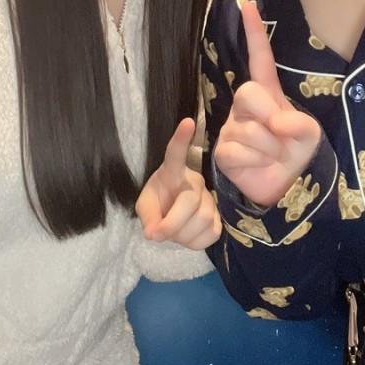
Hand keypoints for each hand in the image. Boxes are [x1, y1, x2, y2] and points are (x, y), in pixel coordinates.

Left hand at [136, 118, 220, 248]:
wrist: (171, 215)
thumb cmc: (158, 203)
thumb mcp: (145, 207)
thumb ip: (147, 217)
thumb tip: (154, 233)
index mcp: (173, 172)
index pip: (176, 153)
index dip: (181, 139)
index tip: (187, 122)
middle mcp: (195, 181)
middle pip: (189, 201)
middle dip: (172, 224)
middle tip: (157, 234)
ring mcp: (210, 199)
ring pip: (201, 220)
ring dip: (181, 236)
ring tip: (172, 233)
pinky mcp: (219, 218)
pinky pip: (211, 234)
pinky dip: (194, 243)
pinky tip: (187, 236)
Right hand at [214, 0, 320, 206]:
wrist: (287, 187)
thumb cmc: (296, 154)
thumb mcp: (309, 133)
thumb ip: (298, 122)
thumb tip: (274, 123)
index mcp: (268, 94)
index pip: (259, 59)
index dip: (254, 33)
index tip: (247, 4)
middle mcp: (246, 107)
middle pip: (248, 94)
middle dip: (268, 115)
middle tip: (280, 134)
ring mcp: (231, 128)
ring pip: (248, 129)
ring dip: (269, 147)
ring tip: (273, 156)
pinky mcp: (223, 151)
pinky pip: (237, 149)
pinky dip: (255, 160)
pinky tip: (257, 164)